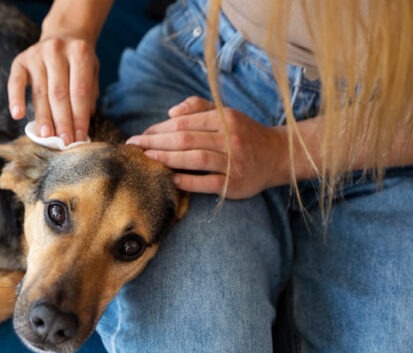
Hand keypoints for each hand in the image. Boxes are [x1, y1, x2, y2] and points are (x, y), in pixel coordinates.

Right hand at [8, 35, 98, 145]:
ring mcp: (37, 54)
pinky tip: (17, 115)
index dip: (79, 117)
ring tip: (46, 137)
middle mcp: (57, 50)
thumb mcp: (91, 72)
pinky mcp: (20, 60)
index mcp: (80, 52)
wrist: (64, 34)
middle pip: (60, 93)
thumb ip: (89, 96)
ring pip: (41, 92)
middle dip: (63, 121)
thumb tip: (80, 127)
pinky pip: (16, 82)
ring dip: (44, 117)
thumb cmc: (78, 62)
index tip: (79, 138)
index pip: (80, 92)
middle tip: (64, 142)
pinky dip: (16, 99)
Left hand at [126, 97, 291, 198]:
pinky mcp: (235, 184)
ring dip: (167, 158)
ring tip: (147, 159)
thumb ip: (199, 108)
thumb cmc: (244, 134)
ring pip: (195, 159)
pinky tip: (171, 179)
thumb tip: (171, 113)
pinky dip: (188, 181)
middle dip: (156, 142)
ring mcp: (233, 162)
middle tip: (134, 147)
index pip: (184, 123)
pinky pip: (208, 183)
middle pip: (186, 139)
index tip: (141, 135)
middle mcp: (230, 138)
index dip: (159, 129)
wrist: (278, 156)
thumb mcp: (226, 114)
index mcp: (225, 119)